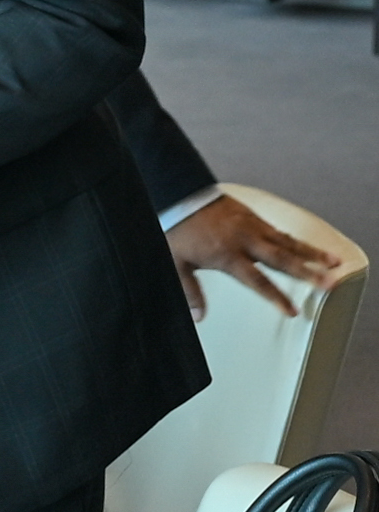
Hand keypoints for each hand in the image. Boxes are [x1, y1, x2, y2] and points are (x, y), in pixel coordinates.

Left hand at [166, 193, 341, 319]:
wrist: (178, 194)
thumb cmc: (177, 229)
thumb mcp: (177, 263)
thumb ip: (190, 291)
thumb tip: (198, 317)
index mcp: (227, 255)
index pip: (257, 281)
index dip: (276, 297)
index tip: (293, 312)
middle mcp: (245, 240)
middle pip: (282, 259)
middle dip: (308, 273)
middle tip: (330, 283)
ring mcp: (252, 227)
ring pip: (287, 242)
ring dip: (312, 253)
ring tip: (335, 262)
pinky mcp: (253, 217)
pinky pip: (280, 231)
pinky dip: (297, 241)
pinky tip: (311, 248)